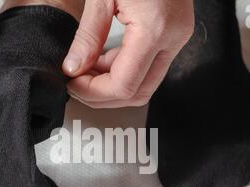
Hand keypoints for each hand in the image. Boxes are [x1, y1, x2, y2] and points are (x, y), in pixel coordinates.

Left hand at [63, 0, 193, 107]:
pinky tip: (101, 61)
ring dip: (112, 85)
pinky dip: (122, 70)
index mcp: (156, 28)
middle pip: (139, 92)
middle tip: (77, 86)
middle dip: (104, 96)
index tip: (72, 84)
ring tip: (85, 72)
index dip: (95, 92)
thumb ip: (87, 36)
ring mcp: (177, 37)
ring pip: (145, 83)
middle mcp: (173, 38)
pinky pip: (148, 66)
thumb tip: (73, 68)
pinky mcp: (173, 34)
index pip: (125, 85)